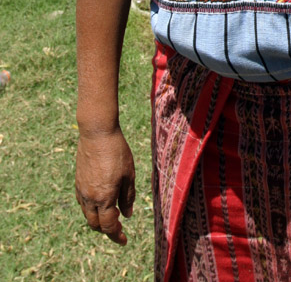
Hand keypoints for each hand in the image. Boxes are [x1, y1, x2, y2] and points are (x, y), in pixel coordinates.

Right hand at [75, 129, 134, 245]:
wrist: (97, 133)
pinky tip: (102, 201)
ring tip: (112, 215)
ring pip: (88, 215)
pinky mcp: (78, 182)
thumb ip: (128, 197)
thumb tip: (127, 215)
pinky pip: (83, 204)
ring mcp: (81, 190)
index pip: (109, 226)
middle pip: (95, 225)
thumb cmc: (117, 152)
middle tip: (119, 228)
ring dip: (98, 220)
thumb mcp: (128, 174)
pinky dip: (92, 209)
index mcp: (104, 197)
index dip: (116, 235)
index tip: (124, 240)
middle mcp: (90, 198)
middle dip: (107, 230)